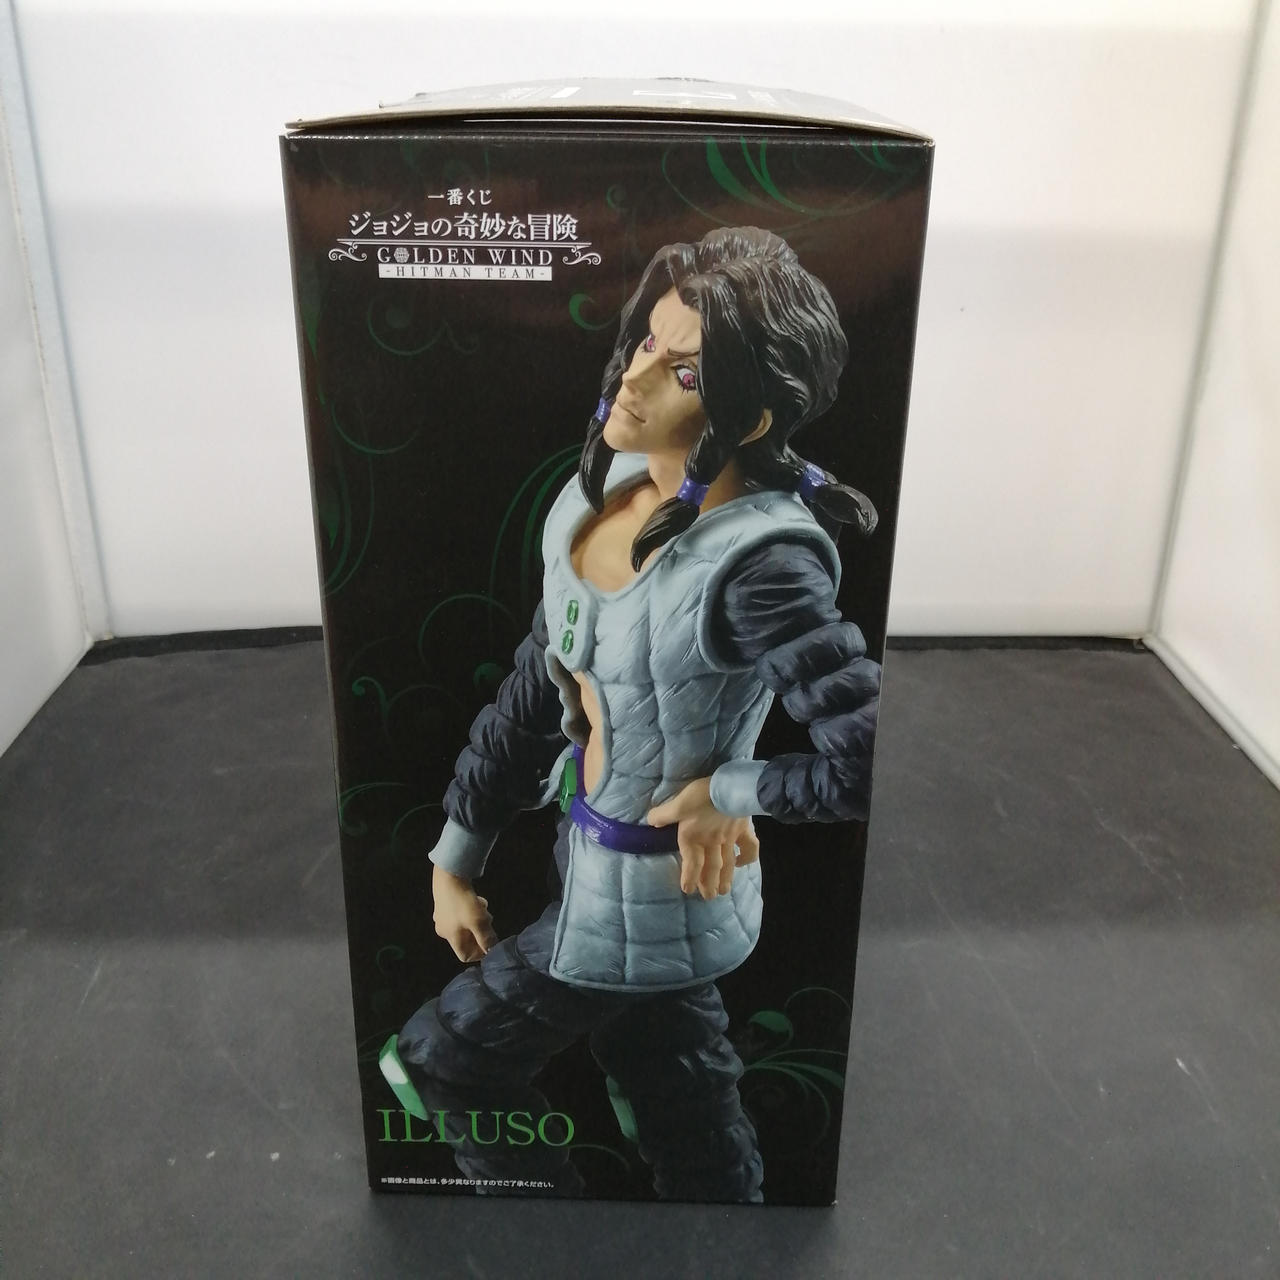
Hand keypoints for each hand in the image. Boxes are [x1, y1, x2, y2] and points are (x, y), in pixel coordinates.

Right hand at [432, 865, 497, 961]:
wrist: (449, 875)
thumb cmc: (463, 902)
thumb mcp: (478, 922)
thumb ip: (486, 938)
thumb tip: (491, 950)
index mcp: (450, 937)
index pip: (464, 956)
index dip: (479, 954)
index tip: (490, 942)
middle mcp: (444, 930)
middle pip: (466, 939)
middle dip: (481, 931)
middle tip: (488, 920)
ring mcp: (442, 916)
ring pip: (466, 925)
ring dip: (478, 918)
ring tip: (483, 907)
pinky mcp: (445, 903)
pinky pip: (462, 913)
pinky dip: (471, 909)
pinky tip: (477, 899)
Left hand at [646, 777, 760, 899]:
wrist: (731, 788)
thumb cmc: (702, 795)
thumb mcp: (678, 803)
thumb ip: (664, 814)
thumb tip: (650, 821)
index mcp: (694, 837)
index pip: (691, 863)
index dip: (689, 877)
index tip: (688, 889)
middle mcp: (712, 842)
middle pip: (711, 867)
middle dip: (709, 883)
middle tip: (709, 897)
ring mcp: (729, 838)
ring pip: (728, 863)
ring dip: (726, 878)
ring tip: (724, 891)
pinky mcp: (744, 830)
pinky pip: (748, 848)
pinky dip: (747, 857)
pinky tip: (743, 863)